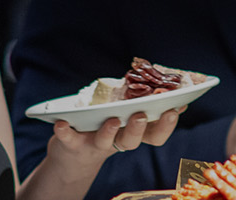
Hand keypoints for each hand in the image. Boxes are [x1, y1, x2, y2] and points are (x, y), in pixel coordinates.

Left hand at [48, 107, 183, 166]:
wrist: (74, 151)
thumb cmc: (105, 123)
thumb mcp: (126, 111)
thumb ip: (145, 101)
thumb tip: (174, 85)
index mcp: (134, 133)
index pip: (155, 135)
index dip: (166, 125)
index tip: (173, 109)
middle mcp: (117, 141)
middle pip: (132, 141)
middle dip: (137, 128)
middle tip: (141, 115)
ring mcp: (95, 144)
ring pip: (105, 141)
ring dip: (108, 131)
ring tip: (111, 120)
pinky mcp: (73, 144)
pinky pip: (69, 139)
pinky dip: (65, 132)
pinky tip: (61, 123)